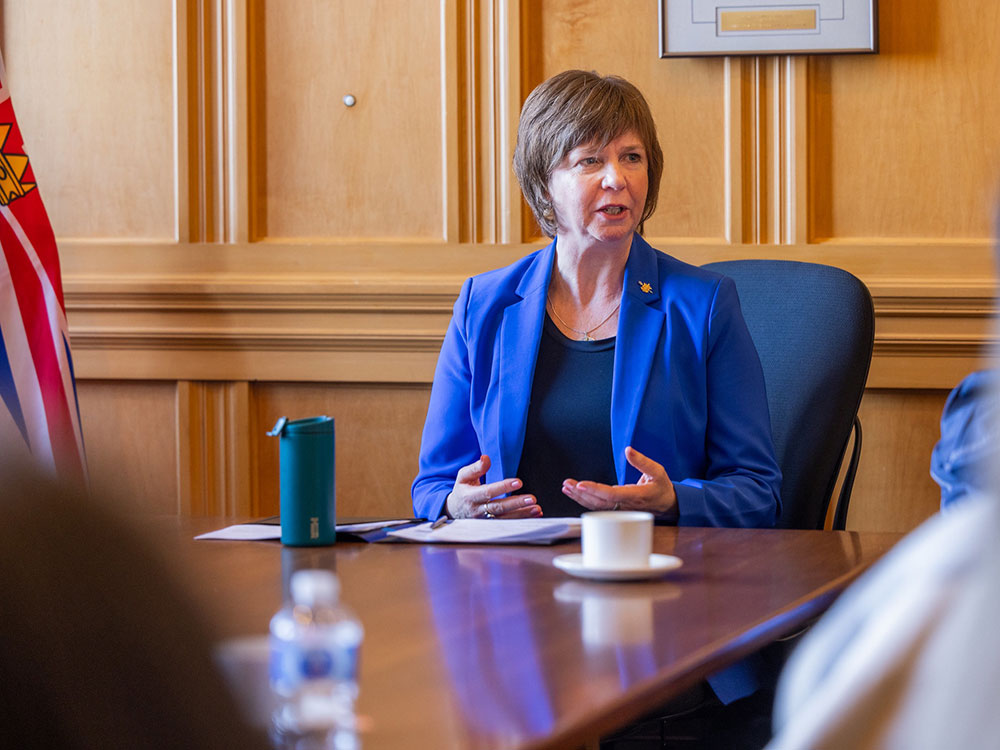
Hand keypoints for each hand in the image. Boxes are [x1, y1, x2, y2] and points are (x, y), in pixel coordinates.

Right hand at [445, 455, 542, 518]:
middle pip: (499, 508)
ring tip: (536, 508)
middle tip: (532, 499)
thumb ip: (475, 468)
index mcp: (470, 496)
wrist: (454, 511)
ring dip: (522, 514)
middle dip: (517, 503)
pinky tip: (534, 516)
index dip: (503, 487)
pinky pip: (508, 525)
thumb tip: (486, 458)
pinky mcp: (491, 527)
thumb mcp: (463, 476)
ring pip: (505, 519)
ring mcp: (485, 521)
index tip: (518, 482)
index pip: (488, 492)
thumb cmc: (462, 490)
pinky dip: (522, 520)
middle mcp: (478, 510)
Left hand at [561, 446, 676, 516]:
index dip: (596, 490)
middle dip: (582, 493)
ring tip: (566, 487)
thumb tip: (628, 449)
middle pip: (600, 502)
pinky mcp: (616, 509)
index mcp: (636, 496)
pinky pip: (598, 506)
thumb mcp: (658, 471)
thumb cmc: (661, 487)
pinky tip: (574, 492)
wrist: (667, 504)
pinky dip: (584, 500)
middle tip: (568, 484)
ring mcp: (620, 509)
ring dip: (580, 497)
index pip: (612, 495)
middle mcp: (626, 505)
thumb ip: (642, 461)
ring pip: (597, 506)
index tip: (581, 485)